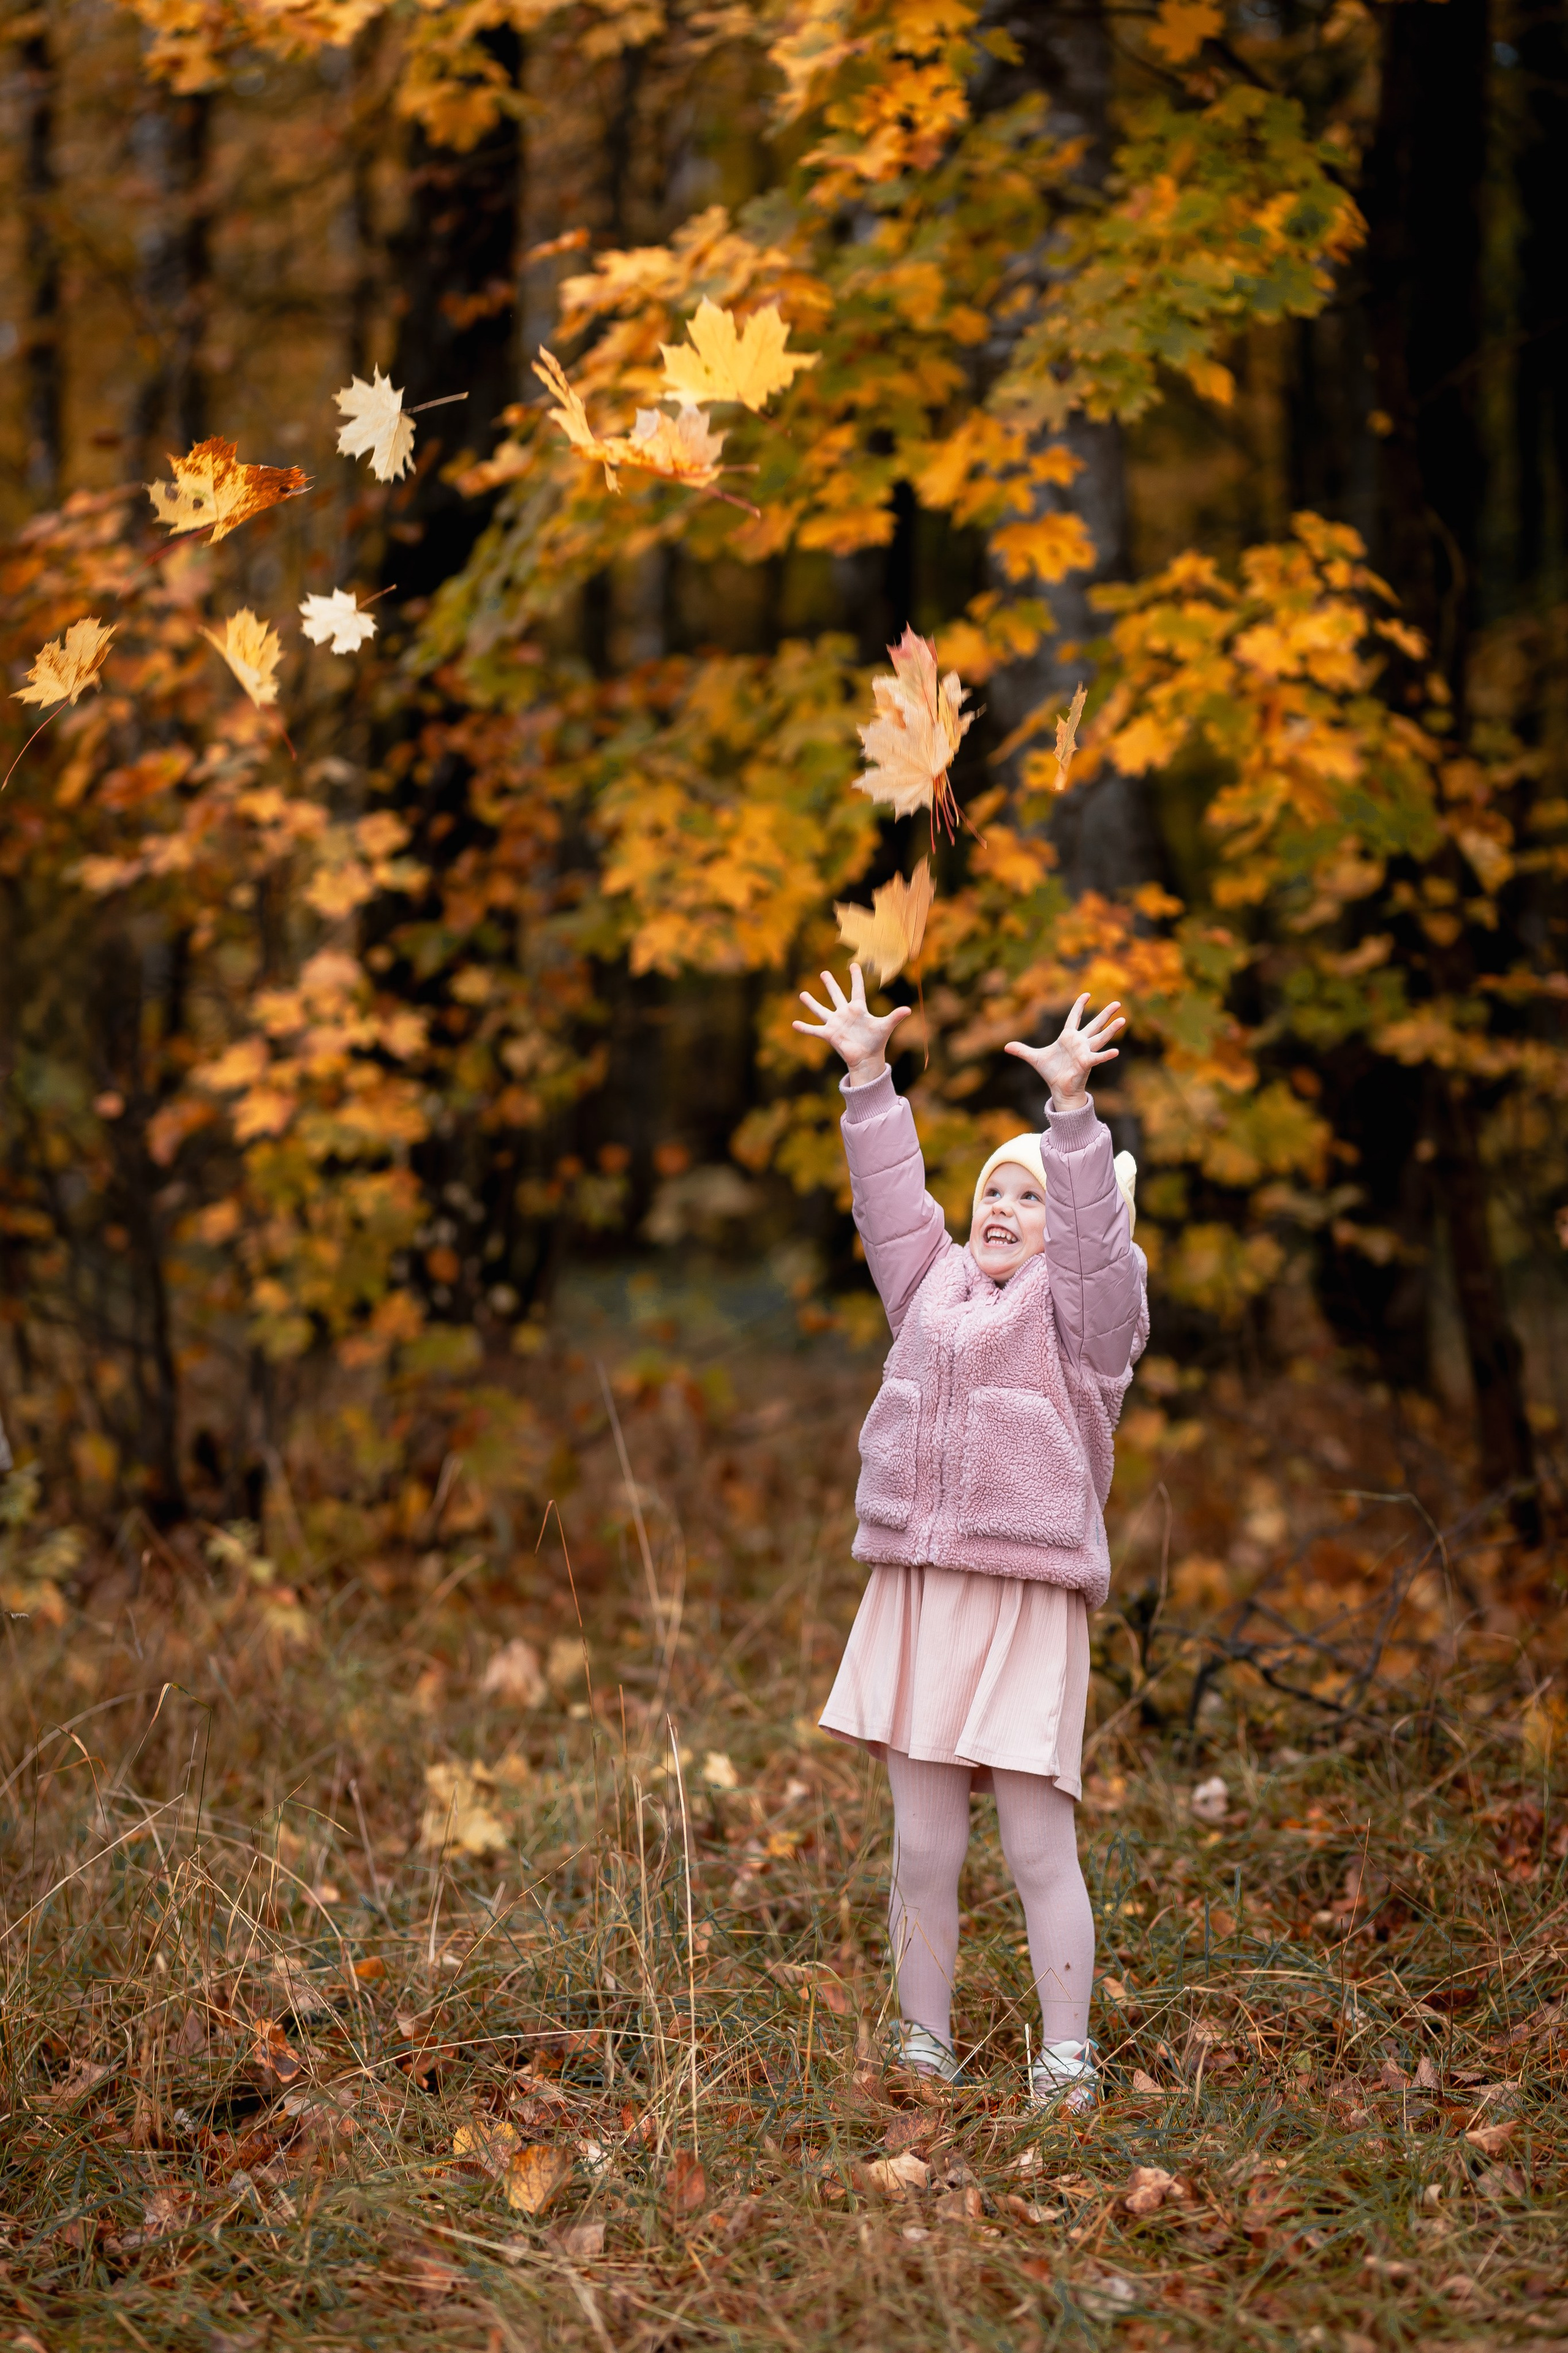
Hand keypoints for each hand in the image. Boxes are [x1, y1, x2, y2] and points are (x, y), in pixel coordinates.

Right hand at [793, 963, 911, 1085]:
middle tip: (823, 973)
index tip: (853, 965)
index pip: (857, 989)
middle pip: (836, 995)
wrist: (867, 1059)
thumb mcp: (885, 1027)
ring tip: (802, 994)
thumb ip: (895, 1017)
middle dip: (830, 984)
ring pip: (821, 1010)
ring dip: (811, 1003)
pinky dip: (805, 1028)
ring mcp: (836, 1023)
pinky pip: (815, 1030)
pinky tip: (794, 1024)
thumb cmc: (876, 1042)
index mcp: (858, 1009)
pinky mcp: (829, 1034)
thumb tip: (909, 1009)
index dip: (856, 977)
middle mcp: (845, 1014)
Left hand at [1005, 992, 1123, 1110]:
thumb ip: (1022, 1050)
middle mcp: (1079, 1042)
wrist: (1058, 1088)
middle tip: (1117, 1002)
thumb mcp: (1034, 1058)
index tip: (1087, 995)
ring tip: (1123, 1019)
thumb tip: (1005, 1046)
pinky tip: (1116, 1051)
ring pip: (1100, 1037)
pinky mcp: (1086, 1063)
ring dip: (1112, 1029)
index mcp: (1068, 1038)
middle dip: (1105, 1014)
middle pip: (1094, 1024)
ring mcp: (1085, 1052)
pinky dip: (1106, 1055)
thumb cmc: (1051, 1072)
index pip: (1074, 1018)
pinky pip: (1097, 1057)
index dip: (1079, 1006)